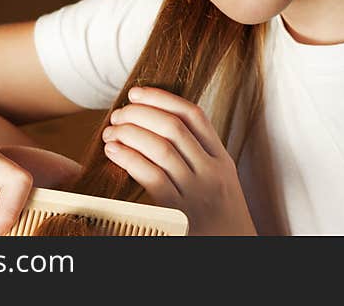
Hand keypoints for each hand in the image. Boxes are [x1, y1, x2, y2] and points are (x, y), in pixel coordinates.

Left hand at [101, 86, 256, 235]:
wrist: (232, 251)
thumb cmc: (218, 217)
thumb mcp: (219, 181)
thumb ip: (198, 154)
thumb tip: (158, 124)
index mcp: (222, 160)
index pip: (193, 115)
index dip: (162, 97)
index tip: (137, 92)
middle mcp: (212, 172)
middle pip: (173, 127)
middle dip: (140, 114)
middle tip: (118, 114)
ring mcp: (197, 192)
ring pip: (160, 148)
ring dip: (130, 133)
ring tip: (111, 132)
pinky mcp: (178, 212)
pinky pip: (150, 176)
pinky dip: (128, 158)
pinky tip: (113, 152)